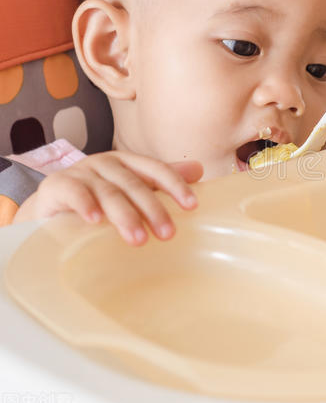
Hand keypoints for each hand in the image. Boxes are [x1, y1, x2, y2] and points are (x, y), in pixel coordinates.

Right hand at [13, 152, 201, 245]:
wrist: (49, 209)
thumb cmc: (97, 201)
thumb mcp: (130, 192)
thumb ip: (161, 182)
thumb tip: (199, 170)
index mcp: (127, 162)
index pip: (155, 170)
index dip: (175, 185)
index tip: (192, 206)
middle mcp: (105, 163)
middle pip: (134, 184)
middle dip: (153, 210)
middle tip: (167, 234)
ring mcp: (80, 172)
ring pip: (109, 192)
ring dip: (125, 216)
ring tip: (138, 239)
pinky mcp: (56, 185)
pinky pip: (74, 192)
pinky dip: (86, 205)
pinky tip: (96, 221)